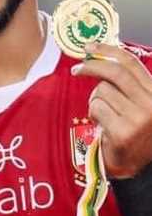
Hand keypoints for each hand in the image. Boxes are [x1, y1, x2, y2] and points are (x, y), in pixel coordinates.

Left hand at [72, 43, 151, 177]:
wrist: (139, 169)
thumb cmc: (134, 133)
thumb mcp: (138, 104)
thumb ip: (127, 83)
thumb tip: (99, 56)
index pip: (132, 63)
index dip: (108, 50)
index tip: (89, 47)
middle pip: (115, 73)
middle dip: (91, 67)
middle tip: (76, 70)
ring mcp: (139, 119)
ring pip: (101, 92)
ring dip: (95, 100)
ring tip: (104, 114)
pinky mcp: (123, 132)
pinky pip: (96, 108)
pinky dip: (94, 114)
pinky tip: (104, 126)